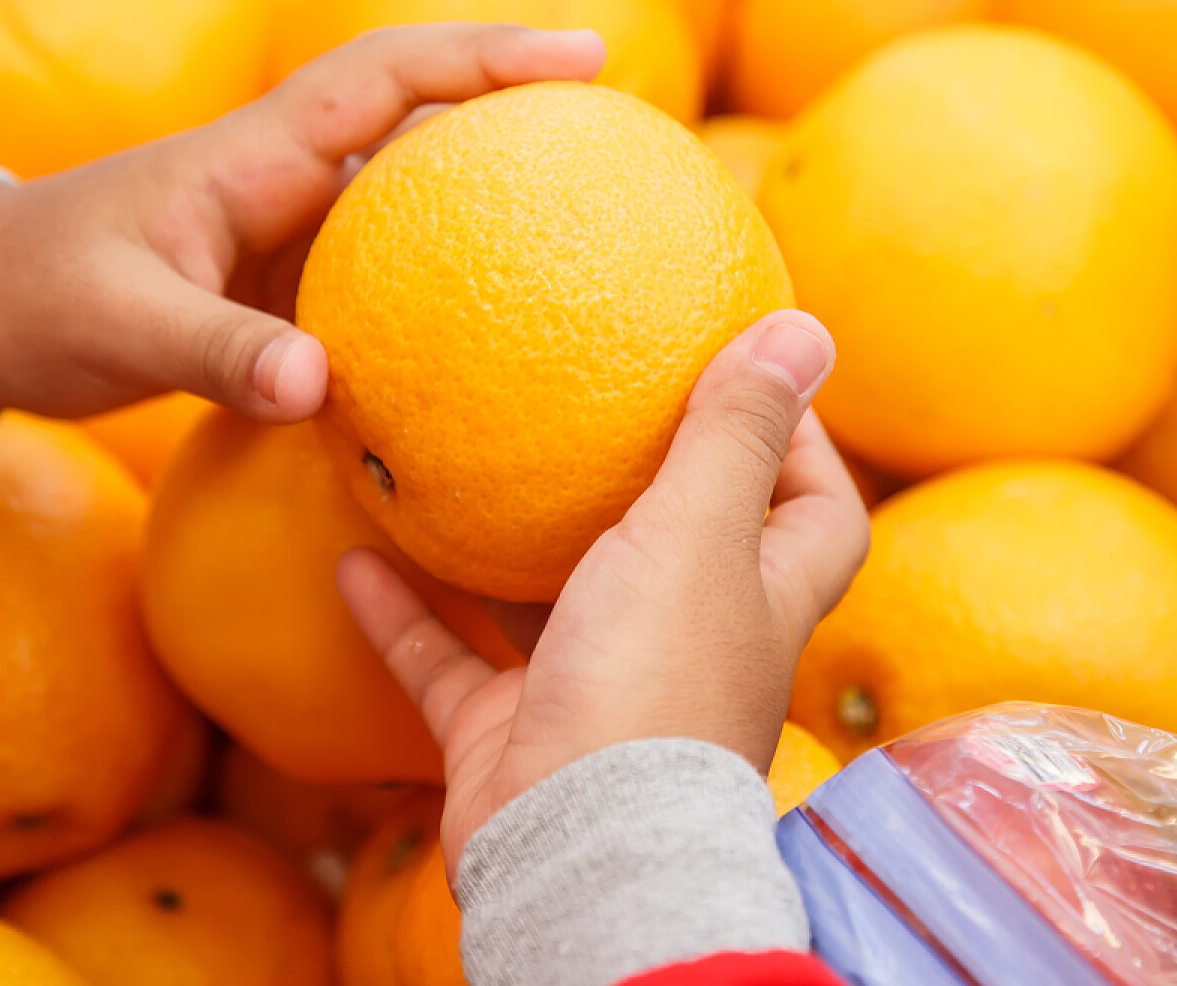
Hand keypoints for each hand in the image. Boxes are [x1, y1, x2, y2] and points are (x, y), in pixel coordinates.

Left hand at [0, 23, 605, 421]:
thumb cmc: (34, 300)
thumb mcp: (113, 326)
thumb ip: (213, 353)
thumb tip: (321, 388)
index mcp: (256, 155)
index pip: (386, 76)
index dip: (484, 58)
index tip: (581, 58)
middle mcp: (288, 176)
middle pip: (425, 115)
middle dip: (522, 106)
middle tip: (631, 132)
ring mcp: (292, 229)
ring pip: (415, 193)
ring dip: (495, 193)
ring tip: (597, 220)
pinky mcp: (287, 283)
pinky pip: (389, 270)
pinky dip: (448, 279)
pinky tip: (501, 327)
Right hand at [337, 310, 871, 871]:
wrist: (577, 849)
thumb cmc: (655, 681)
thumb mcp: (700, 531)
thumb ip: (739, 431)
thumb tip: (807, 328)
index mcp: (756, 597)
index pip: (818, 515)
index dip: (802, 447)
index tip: (747, 375)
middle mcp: (687, 643)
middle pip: (688, 553)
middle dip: (652, 484)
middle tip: (597, 401)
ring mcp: (598, 691)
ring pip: (556, 603)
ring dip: (512, 547)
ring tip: (466, 466)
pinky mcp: (514, 734)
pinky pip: (452, 661)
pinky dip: (409, 611)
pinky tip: (358, 552)